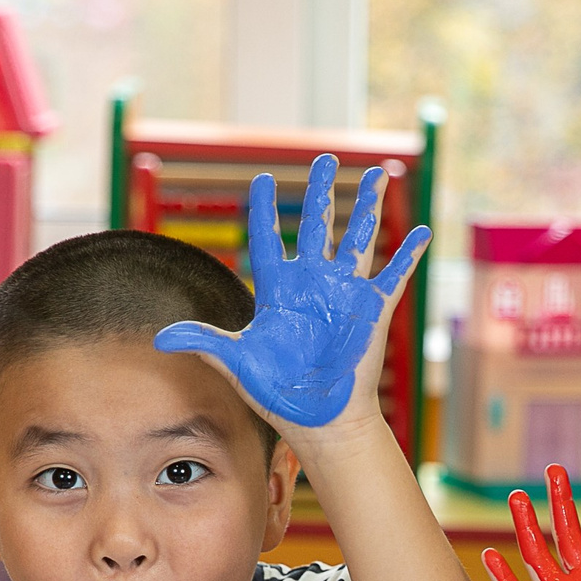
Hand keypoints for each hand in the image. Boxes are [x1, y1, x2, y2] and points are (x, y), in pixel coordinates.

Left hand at [153, 153, 429, 430]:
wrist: (319, 421)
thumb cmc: (278, 395)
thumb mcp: (236, 363)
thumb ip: (203, 341)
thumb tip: (160, 338)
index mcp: (278, 291)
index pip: (266, 239)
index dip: (262, 209)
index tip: (261, 179)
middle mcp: (312, 284)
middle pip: (316, 225)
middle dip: (321, 191)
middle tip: (325, 158)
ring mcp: (344, 294)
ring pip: (358, 237)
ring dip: (368, 206)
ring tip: (377, 173)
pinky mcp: (372, 310)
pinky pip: (393, 274)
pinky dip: (409, 254)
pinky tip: (421, 231)